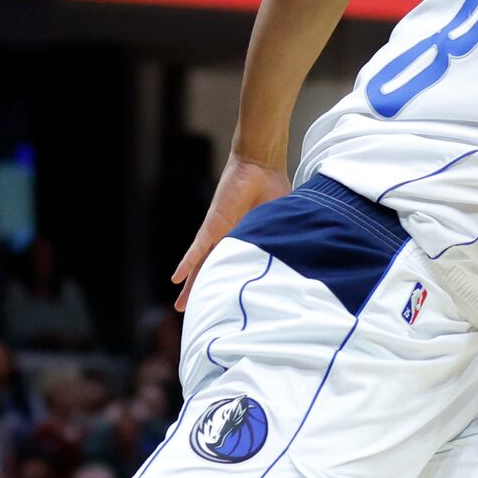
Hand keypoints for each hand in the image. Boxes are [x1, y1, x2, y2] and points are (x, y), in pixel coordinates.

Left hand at [172, 156, 289, 308]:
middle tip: (193, 310)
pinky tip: (177, 278)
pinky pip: (197, 249)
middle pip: (213, 270)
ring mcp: (219, 233)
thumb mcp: (281, 225)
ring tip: (182, 305)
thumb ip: (284, 241)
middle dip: (203, 291)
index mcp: (246, 240)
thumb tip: (301, 261)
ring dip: (192, 285)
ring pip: (202, 265)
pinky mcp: (213, 225)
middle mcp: (229, 239)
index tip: (225, 302)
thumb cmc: (273, 188)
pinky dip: (187, 263)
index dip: (228, 283)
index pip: (233, 267)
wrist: (262, 166)